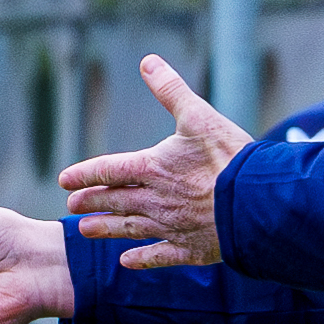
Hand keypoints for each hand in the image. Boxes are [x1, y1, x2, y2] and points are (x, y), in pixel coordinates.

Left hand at [57, 56, 249, 268]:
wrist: (258, 201)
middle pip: (113, 201)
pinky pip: (158, 256)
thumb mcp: (199, 115)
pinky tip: (126, 262)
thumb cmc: (230, 156)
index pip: (108, 170)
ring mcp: (170, 227)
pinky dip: (141, 259)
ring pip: (128, 229)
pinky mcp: (190, 249)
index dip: (84, 174)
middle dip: (90, 202)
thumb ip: (170, 90)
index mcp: (152, 168)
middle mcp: (154, 201)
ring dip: (105, 229)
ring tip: (84, 231)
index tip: (64, 180)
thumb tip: (148, 61)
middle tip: (71, 206)